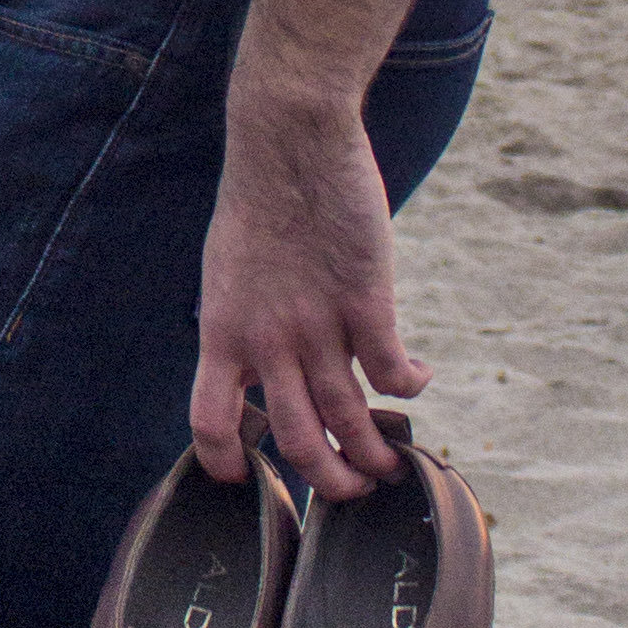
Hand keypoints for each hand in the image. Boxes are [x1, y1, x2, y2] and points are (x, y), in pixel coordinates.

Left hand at [192, 84, 427, 502]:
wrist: (289, 137)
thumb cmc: (261, 198)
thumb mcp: (227, 270)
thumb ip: (243, 322)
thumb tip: (262, 366)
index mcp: (221, 331)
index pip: (209, 422)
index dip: (225, 462)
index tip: (248, 479)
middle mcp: (266, 340)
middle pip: (296, 441)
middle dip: (328, 481)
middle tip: (352, 489)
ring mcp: (317, 323)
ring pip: (350, 417)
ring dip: (376, 451)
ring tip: (392, 463)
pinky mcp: (366, 302)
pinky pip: (392, 371)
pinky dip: (410, 386)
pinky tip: (418, 379)